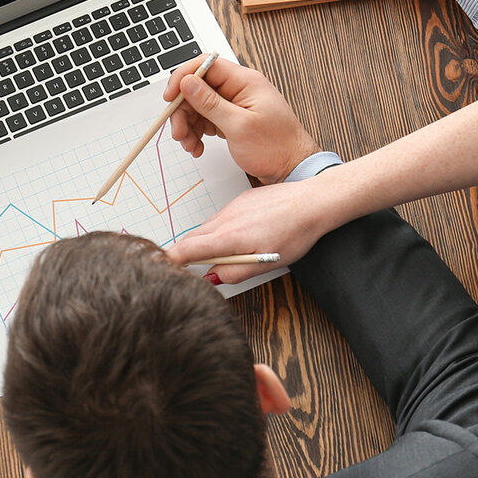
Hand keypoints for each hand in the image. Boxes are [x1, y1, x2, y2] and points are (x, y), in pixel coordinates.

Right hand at [163, 57, 320, 184]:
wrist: (292, 168)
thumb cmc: (276, 147)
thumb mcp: (239, 126)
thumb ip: (210, 103)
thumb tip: (188, 82)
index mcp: (245, 81)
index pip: (206, 65)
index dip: (183, 78)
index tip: (170, 97)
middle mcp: (238, 89)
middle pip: (198, 88)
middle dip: (183, 111)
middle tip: (178, 132)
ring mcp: (234, 104)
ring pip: (198, 105)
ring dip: (188, 125)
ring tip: (190, 145)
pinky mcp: (231, 118)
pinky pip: (205, 119)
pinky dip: (197, 132)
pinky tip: (197, 146)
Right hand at [167, 174, 332, 283]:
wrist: (313, 202)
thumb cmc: (295, 232)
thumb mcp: (265, 263)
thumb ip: (234, 272)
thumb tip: (212, 278)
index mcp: (229, 237)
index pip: (187, 249)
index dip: (171, 260)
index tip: (164, 269)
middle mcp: (225, 219)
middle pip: (192, 238)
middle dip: (184, 254)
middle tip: (184, 269)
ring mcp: (232, 207)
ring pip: (206, 228)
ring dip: (204, 243)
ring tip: (220, 258)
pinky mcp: (240, 199)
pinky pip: (220, 218)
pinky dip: (219, 231)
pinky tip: (239, 238)